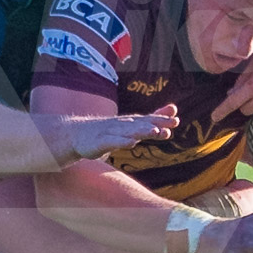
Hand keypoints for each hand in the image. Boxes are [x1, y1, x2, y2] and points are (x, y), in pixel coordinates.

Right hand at [63, 104, 177, 160]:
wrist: (76, 134)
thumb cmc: (108, 130)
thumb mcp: (133, 125)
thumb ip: (154, 119)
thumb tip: (175, 110)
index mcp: (130, 123)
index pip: (148, 120)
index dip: (161, 120)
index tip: (176, 120)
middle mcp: (122, 125)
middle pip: (141, 124)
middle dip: (156, 124)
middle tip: (172, 123)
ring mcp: (110, 133)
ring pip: (128, 131)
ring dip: (142, 131)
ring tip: (155, 132)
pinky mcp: (99, 142)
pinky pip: (111, 141)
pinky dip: (121, 141)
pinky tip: (131, 142)